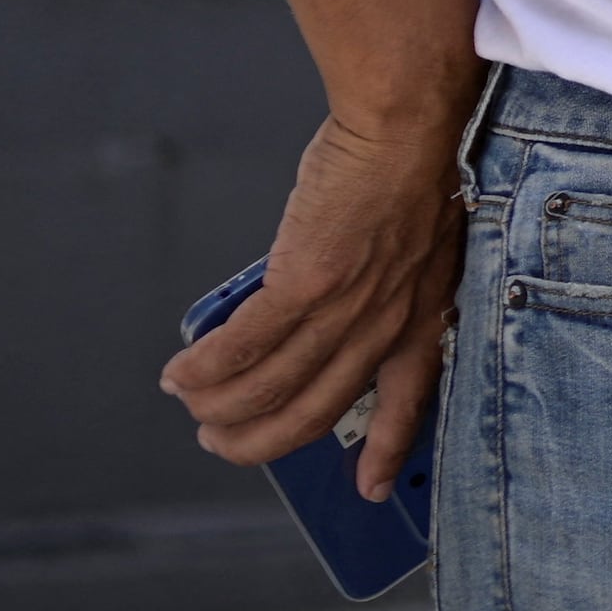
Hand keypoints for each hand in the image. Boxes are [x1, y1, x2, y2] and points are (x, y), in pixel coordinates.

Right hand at [163, 91, 473, 497]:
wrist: (411, 121)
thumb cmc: (413, 167)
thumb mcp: (420, 243)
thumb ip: (388, 287)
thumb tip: (333, 311)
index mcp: (427, 312)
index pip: (414, 399)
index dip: (390, 450)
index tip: (367, 489)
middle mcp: (391, 321)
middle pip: (319, 411)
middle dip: (262, 439)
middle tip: (221, 442)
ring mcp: (350, 305)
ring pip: (272, 386)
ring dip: (220, 408)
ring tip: (192, 408)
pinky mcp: (308, 281)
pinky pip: (245, 346)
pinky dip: (207, 369)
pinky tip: (183, 374)